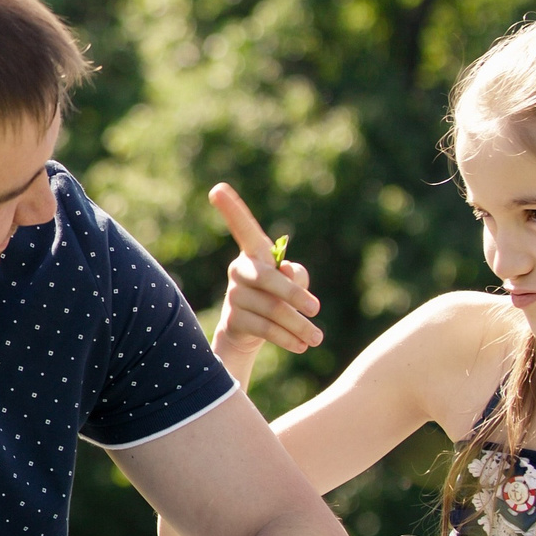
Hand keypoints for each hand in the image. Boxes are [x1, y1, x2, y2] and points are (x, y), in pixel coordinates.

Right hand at [207, 182, 321, 366]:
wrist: (249, 335)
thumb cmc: (276, 298)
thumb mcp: (290, 283)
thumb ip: (295, 275)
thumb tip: (287, 277)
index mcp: (253, 254)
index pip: (243, 228)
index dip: (231, 209)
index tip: (217, 189)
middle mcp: (239, 270)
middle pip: (267, 278)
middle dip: (293, 293)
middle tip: (316, 308)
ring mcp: (234, 295)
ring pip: (272, 309)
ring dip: (299, 325)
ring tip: (317, 338)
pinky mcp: (234, 320)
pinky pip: (265, 328)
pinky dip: (288, 338)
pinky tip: (302, 345)